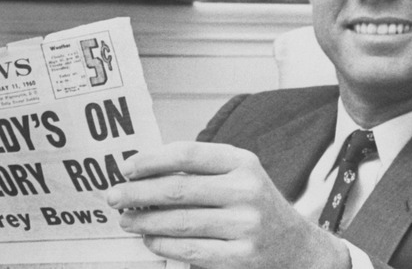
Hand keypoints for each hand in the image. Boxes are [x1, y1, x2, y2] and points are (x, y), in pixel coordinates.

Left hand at [106, 142, 350, 268]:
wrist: (298, 248)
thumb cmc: (254, 205)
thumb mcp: (239, 176)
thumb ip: (200, 171)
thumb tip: (143, 172)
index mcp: (242, 162)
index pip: (188, 154)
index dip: (151, 160)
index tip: (126, 167)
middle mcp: (246, 190)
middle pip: (178, 190)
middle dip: (138, 194)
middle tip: (114, 196)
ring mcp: (246, 226)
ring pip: (180, 222)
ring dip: (145, 221)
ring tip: (126, 220)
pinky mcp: (242, 258)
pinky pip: (191, 250)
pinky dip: (164, 245)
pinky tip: (150, 241)